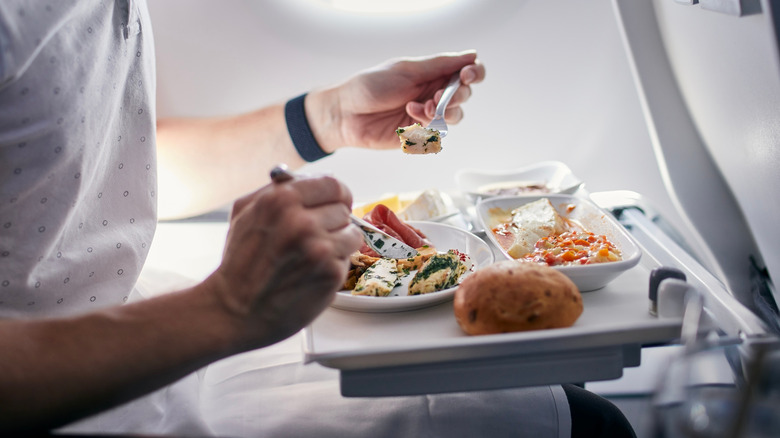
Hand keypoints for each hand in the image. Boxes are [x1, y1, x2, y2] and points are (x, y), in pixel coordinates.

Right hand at [204, 175, 362, 348]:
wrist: (235, 310)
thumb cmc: (240, 262)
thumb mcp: (245, 212)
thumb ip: (277, 189)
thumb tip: (311, 178)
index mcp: (281, 199)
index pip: (333, 184)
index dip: (336, 195)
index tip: (334, 204)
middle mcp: (302, 221)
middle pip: (344, 209)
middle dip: (332, 221)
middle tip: (314, 237)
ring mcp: (319, 248)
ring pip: (352, 233)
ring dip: (338, 244)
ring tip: (313, 256)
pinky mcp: (331, 273)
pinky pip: (348, 258)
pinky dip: (334, 265)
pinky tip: (312, 272)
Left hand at [309, 50, 485, 151]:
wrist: (345, 114)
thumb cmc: (370, 87)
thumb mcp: (406, 70)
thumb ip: (440, 65)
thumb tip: (471, 55)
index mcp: (432, 73)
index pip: (466, 72)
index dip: (474, 73)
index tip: (467, 75)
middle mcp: (432, 93)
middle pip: (464, 96)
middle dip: (456, 95)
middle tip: (438, 95)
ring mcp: (426, 115)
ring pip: (455, 116)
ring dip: (443, 111)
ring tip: (420, 107)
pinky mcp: (419, 135)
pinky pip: (437, 133)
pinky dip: (427, 124)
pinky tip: (409, 116)